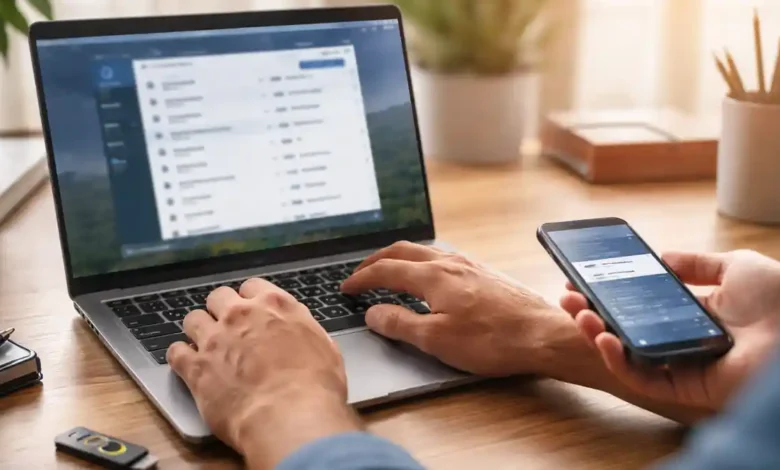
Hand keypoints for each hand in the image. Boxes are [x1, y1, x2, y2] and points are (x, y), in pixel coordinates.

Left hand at [167, 280, 360, 468]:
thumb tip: (299, 331)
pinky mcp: (196, 367)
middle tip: (228, 329)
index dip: (250, 301)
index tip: (252, 312)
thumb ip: (304, 331)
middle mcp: (241, 315)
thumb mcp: (325, 347)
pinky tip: (188, 365)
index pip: (253, 286)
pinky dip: (180, 357)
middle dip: (222, 311)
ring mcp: (215, 339)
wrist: (290, 415)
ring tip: (206, 346)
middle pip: (219, 297)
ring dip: (199, 330)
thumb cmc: (315, 386)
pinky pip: (175, 352)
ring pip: (193, 319)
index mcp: (275, 305)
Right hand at [340, 241, 567, 375]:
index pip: (386, 270)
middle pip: (403, 250)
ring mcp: (470, 264)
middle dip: (376, 260)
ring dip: (400, 257)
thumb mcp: (436, 340)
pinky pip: (444, 256)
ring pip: (425, 250)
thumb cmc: (492, 340)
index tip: (346, 287)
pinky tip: (429, 275)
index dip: (362, 278)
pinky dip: (422, 261)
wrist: (542, 334)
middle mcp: (450, 263)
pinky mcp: (485, 272)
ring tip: (389, 269)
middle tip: (360, 273)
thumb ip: (400, 324)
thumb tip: (373, 313)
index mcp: (433, 276)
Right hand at [560, 250, 779, 409]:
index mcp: (693, 316)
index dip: (608, 297)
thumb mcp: (734, 265)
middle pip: (626, 332)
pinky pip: (643, 379)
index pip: (639, 309)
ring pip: (628, 357)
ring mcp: (683, 366)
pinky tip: (603, 338)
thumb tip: (661, 257)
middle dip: (592, 315)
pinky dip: (618, 361)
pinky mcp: (687, 389)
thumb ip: (695, 262)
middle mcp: (683, 342)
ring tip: (578, 314)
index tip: (582, 283)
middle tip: (568, 299)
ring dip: (596, 336)